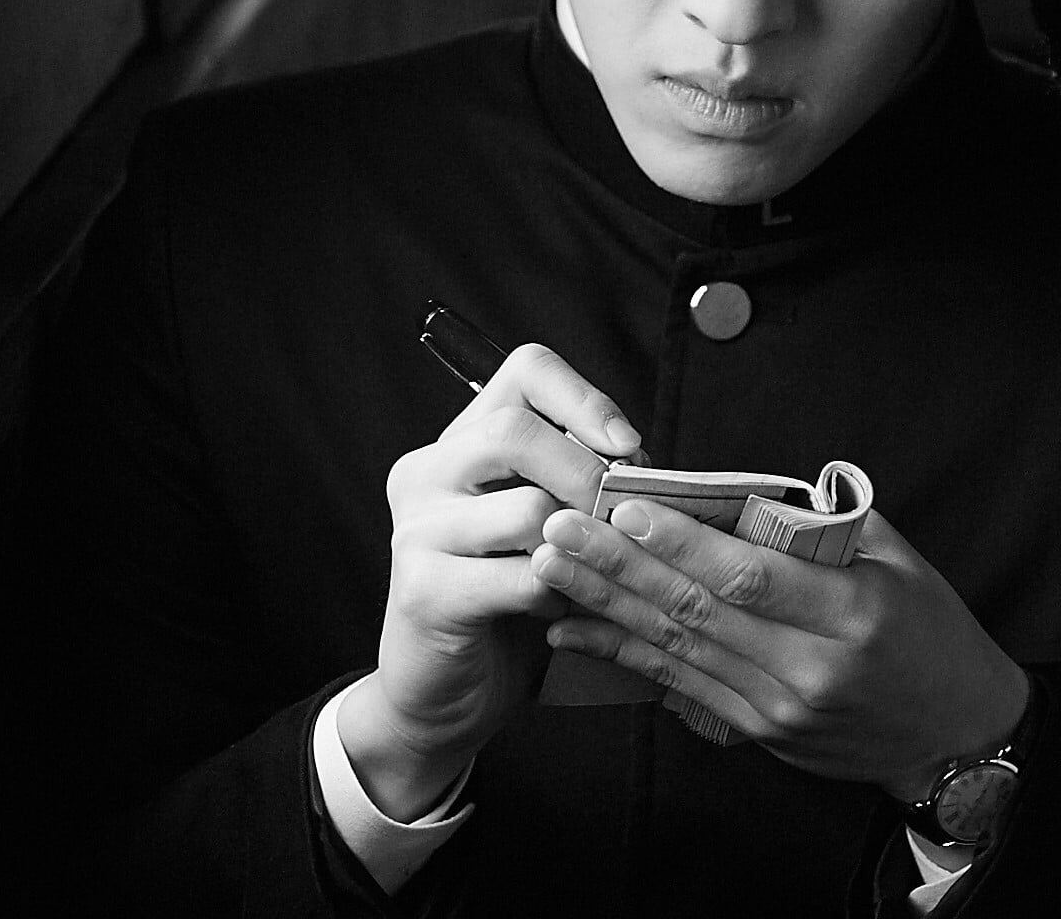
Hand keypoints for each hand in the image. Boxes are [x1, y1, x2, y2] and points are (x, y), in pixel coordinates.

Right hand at [340, 344, 641, 819]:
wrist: (445, 689)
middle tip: (621, 519)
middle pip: (515, 432)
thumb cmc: (511, 598)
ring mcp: (416, 530)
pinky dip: (561, 593)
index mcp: (460, 442)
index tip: (628, 445)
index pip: (525, 371)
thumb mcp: (548, 521)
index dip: (586, 399)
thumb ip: (580, 478)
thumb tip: (645, 461)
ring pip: (527, 508)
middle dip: (589, 474)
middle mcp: (425, 472)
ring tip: (588, 572)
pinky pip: (524, 576)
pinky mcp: (424, 589)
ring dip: (580, 545)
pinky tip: (559, 608)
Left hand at [530, 503, 1027, 801]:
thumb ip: (824, 527)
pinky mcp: (759, 731)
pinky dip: (623, 655)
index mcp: (851, 610)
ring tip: (550, 569)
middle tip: (559, 528)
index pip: (752, 574)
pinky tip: (576, 630)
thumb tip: (741, 492)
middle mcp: (809, 664)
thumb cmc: (931, 631)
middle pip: (698, 611)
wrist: (956, 733)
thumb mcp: (899, 561)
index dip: (683, 544)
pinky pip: (679, 686)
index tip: (627, 508)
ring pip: (677, 649)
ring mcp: (779, 704)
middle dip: (619, 567)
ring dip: (606, 607)